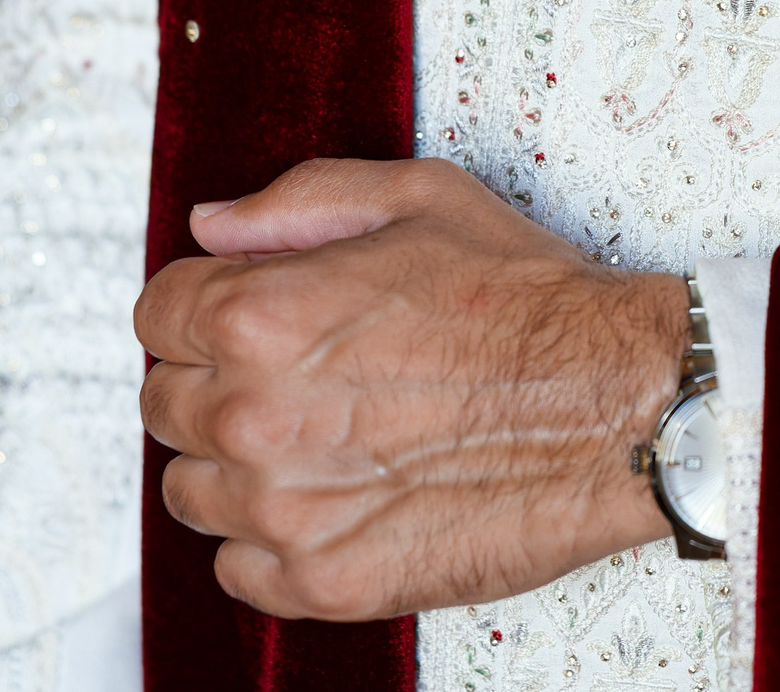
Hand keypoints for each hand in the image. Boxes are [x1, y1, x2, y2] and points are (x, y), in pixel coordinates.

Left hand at [134, 157, 688, 619]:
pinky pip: (237, 569)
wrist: (622, 404)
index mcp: (262, 314)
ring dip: (236, 464)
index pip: (157, 315)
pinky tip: (336, 498)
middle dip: (217, 381)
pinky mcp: (323, 581)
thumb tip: (214, 224)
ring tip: (324, 439)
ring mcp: (284, 508)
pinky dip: (271, 540)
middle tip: (301, 376)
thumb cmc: (534, 301)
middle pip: (165, 404)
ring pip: (191, 491)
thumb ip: (298, 203)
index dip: (205, 306)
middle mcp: (256, 413)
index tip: (249, 318)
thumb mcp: (420, 198)